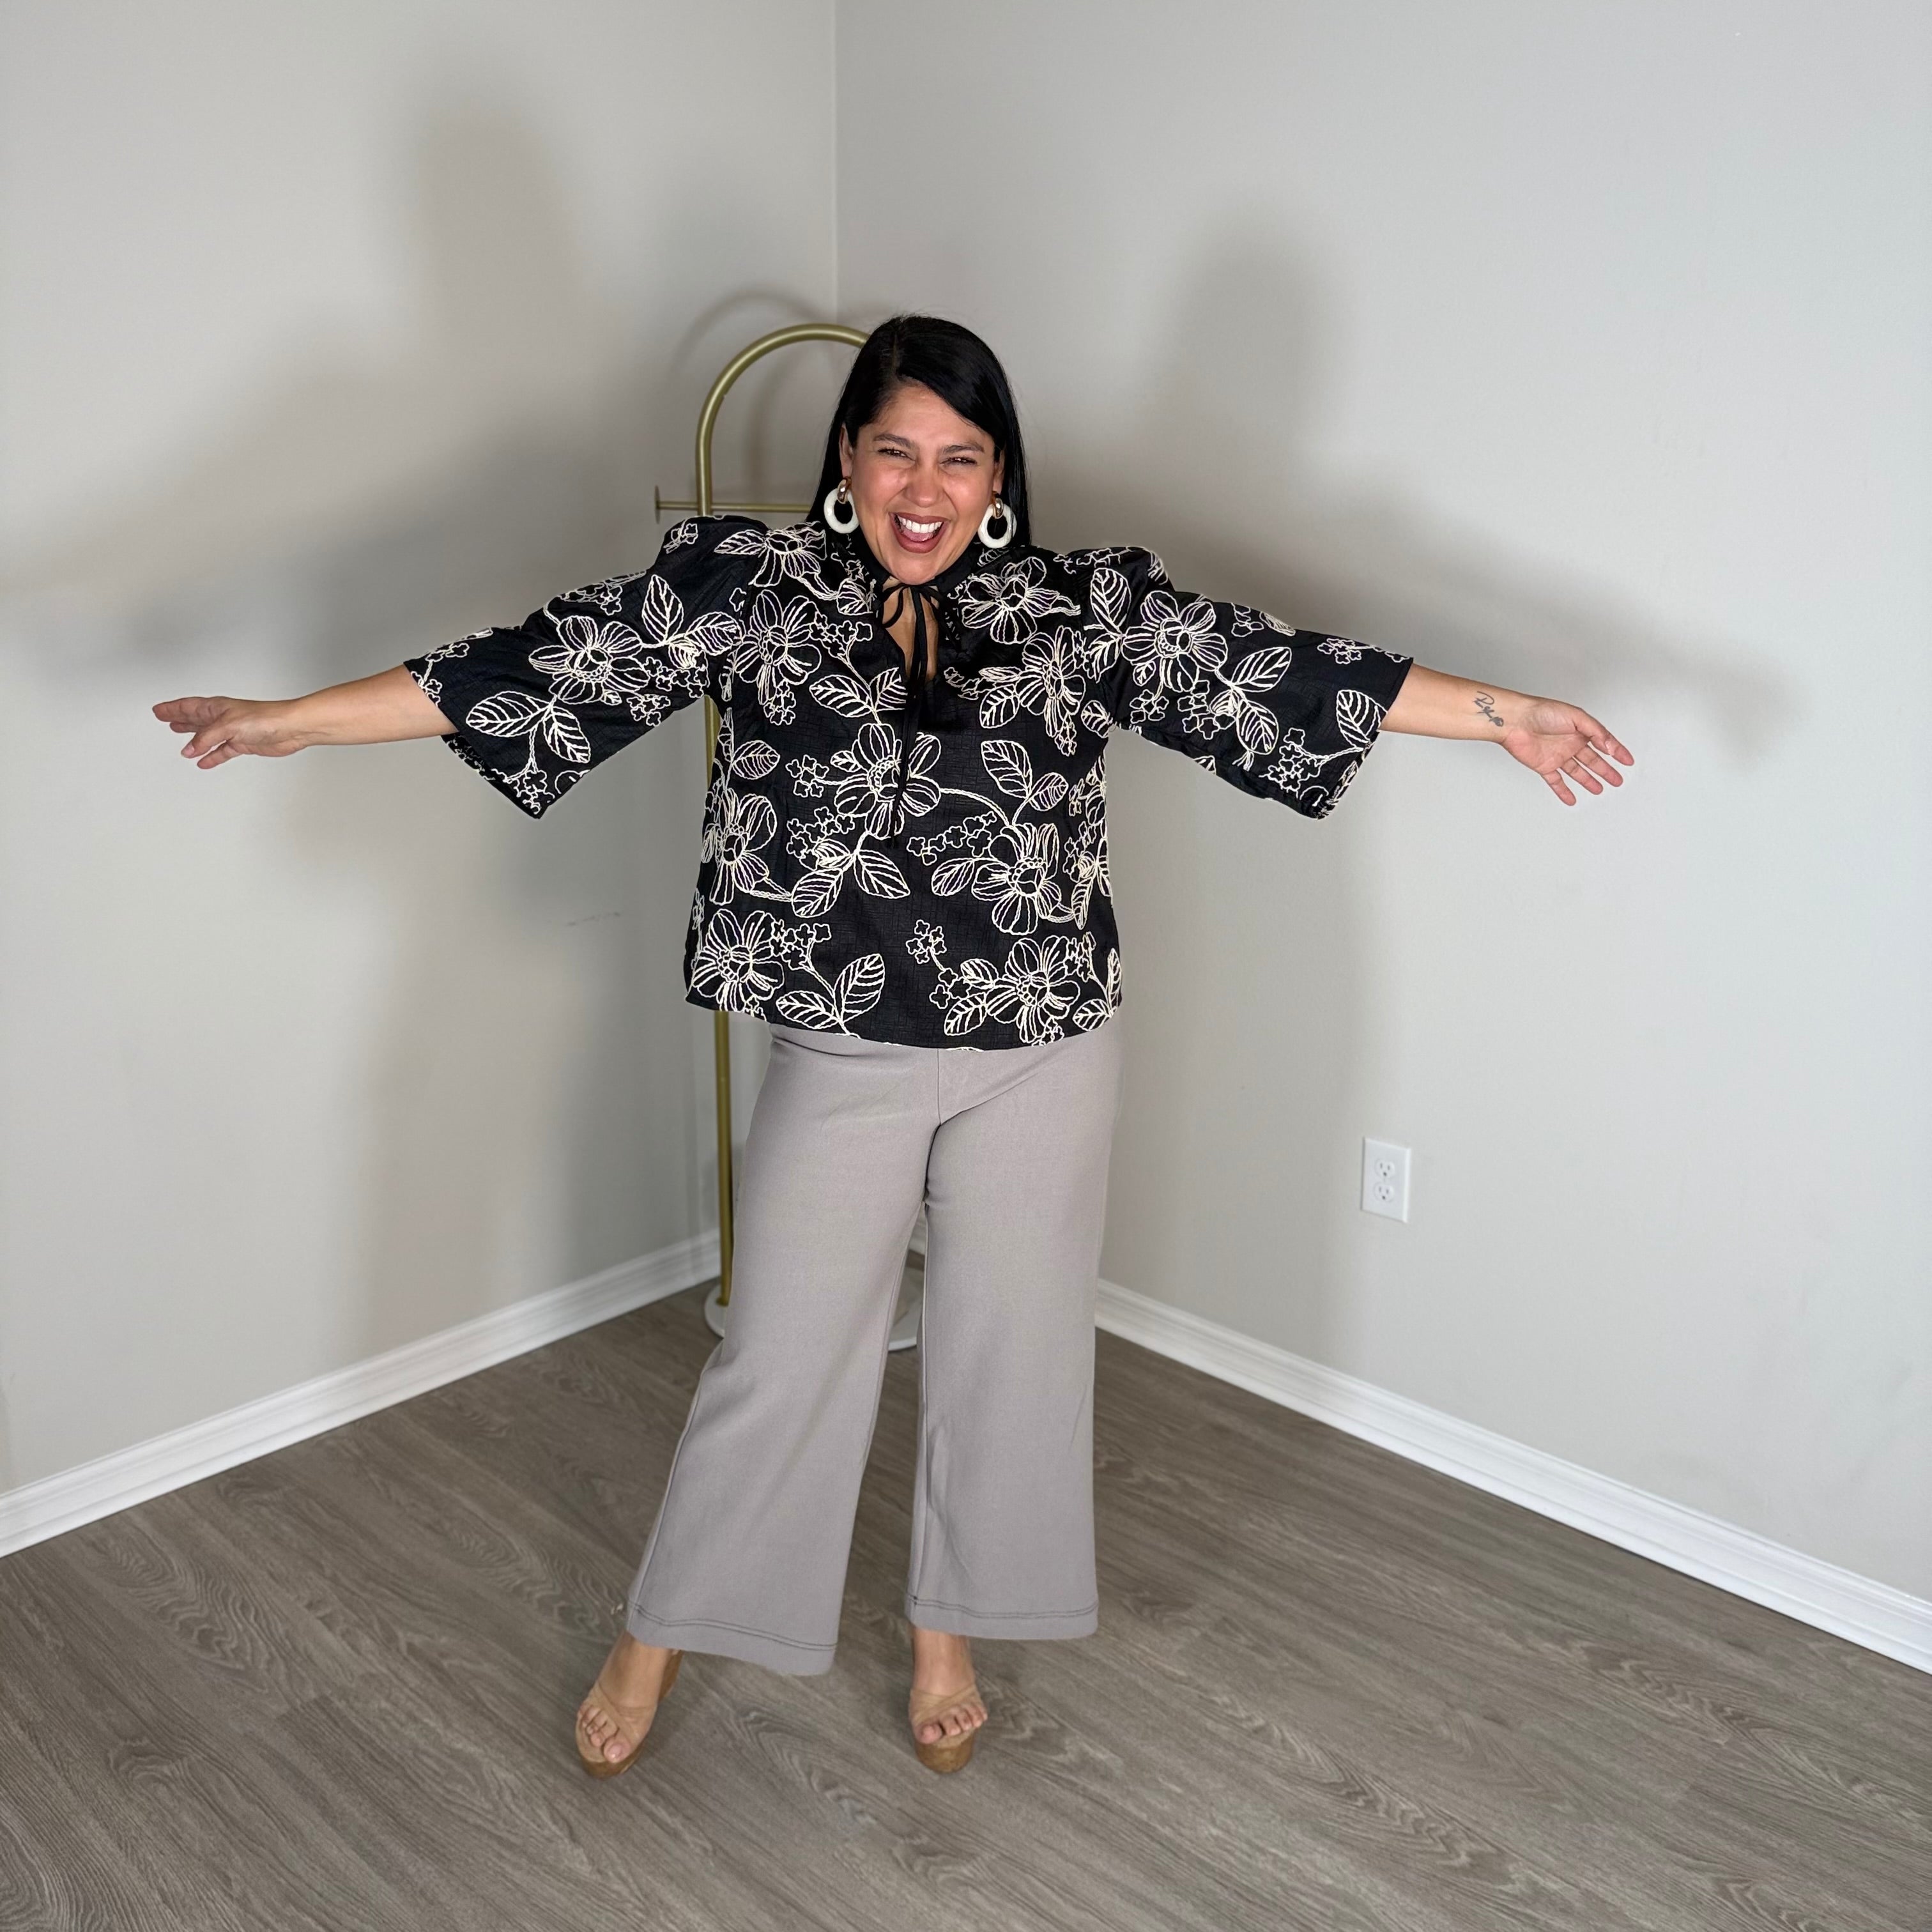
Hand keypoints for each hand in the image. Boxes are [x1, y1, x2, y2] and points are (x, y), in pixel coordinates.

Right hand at [153, 695, 306, 768]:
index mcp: (216, 707)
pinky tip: (203, 761)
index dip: (172, 708)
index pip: (187, 706)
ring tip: (179, 738)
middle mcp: (223, 718)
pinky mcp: (243, 744)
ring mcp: (232, 731)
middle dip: (179, 718)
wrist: (290, 728)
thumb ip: (206, 738)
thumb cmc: (265, 718)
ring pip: (206, 735)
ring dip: (193, 738)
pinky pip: (222, 751)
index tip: (158, 710)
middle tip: (164, 718)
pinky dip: (212, 756)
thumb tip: (189, 749)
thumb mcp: (227, 726)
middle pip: (195, 718)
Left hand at [1499, 698, 1633, 805]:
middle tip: (1617, 780)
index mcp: (1580, 729)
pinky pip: (1556, 781)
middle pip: (1592, 760)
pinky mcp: (1544, 765)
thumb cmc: (1541, 712)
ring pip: (1577, 771)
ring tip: (1600, 789)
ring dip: (1588, 780)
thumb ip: (1596, 732)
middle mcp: (1570, 742)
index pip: (1604, 742)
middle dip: (1606, 770)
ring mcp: (1557, 755)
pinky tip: (1571, 799)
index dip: (1617, 751)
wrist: (1515, 722)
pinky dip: (1563, 791)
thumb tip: (1610, 748)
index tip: (1628, 761)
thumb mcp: (1577, 717)